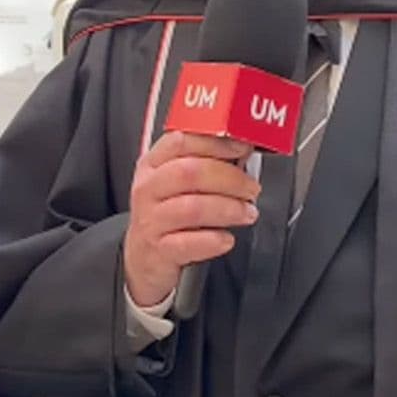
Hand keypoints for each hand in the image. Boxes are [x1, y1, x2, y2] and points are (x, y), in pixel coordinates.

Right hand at [123, 131, 259, 307]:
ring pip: (193, 208)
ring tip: (247, 213)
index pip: (180, 142)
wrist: (144, 254)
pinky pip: (189, 243)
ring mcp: (151, 220)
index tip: (243, 147)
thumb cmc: (168, 210)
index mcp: (153, 164)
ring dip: (229, 209)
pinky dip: (214, 241)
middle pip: (190, 173)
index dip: (216, 143)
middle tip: (251, 189)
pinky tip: (226, 239)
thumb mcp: (176, 181)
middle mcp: (148, 189)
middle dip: (230, 178)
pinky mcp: (159, 250)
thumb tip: (243, 150)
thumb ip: (205, 161)